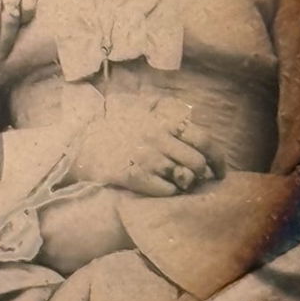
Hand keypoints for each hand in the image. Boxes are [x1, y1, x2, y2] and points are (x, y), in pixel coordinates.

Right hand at [65, 101, 220, 197]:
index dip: (218, 158)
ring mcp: (145, 158)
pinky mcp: (133, 176)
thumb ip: (163, 108)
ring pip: (183, 178)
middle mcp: (156, 138)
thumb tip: (188, 112)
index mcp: (161, 121)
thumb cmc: (113, 130)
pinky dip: (169, 192)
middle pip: (196, 162)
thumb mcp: (137, 109)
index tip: (219, 169)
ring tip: (178, 183)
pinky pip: (166, 191)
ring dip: (184, 184)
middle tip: (198, 180)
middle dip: (202, 175)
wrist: (80, 148)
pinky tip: (161, 187)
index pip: (203, 139)